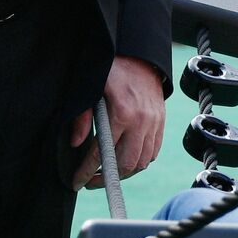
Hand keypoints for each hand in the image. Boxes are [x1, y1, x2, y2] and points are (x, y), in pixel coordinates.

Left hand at [69, 55, 165, 190]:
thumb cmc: (112, 70)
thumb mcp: (90, 89)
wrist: (140, 55)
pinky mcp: (161, 122)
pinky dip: (140, 161)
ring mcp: (154, 123)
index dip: (86, 171)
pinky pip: (153, 152)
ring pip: (142, 162)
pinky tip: (126, 160)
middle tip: (90, 181)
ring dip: (124, 172)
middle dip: (105, 178)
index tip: (77, 182)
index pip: (101, 153)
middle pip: (125, 164)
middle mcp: (141, 121)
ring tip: (108, 173)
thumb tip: (76, 143)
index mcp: (121, 113)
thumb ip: (82, 117)